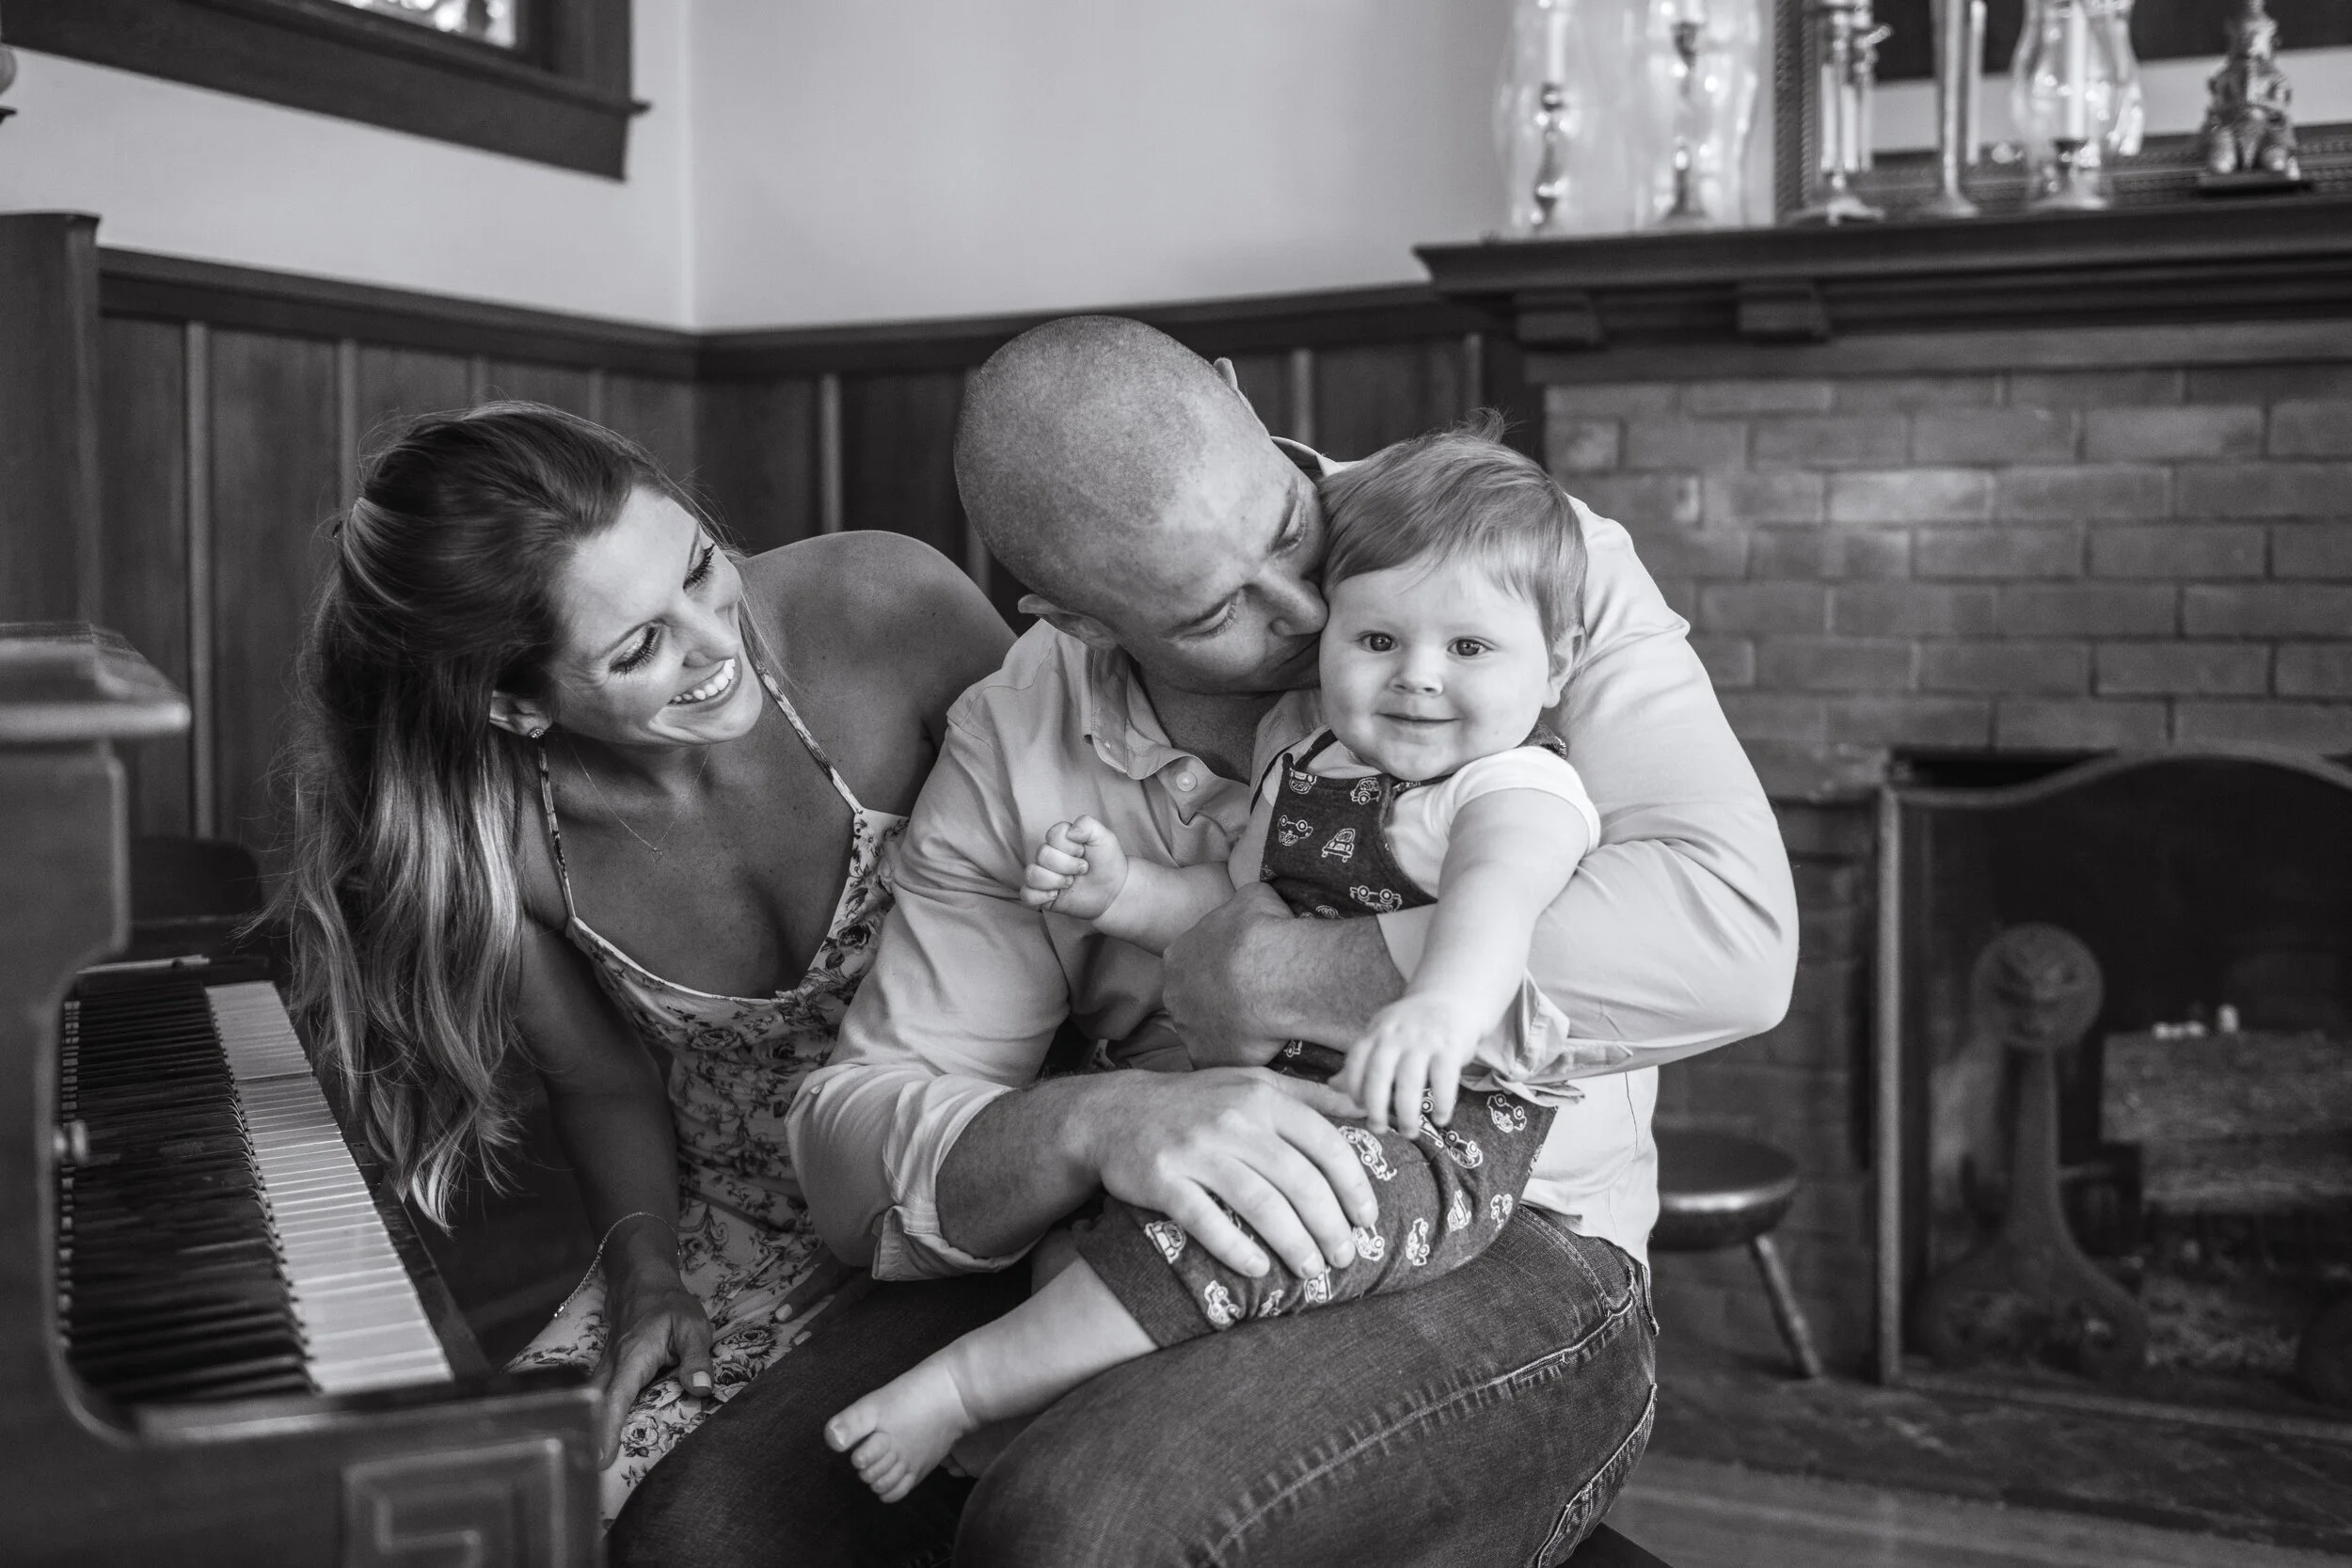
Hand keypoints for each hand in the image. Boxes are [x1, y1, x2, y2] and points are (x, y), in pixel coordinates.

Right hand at [593, 1265, 713, 1467]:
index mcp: (633, 1357)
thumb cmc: (670, 1305)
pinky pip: (596, 1398)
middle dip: (589, 1439)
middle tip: (586, 1477)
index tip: (599, 1460)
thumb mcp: (693, 1326)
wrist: (643, 1282)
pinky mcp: (606, 1372)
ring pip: (591, 1403)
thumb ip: (696, 1358)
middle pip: (595, 1406)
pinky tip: (592, 1439)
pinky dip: (592, 1418)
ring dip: (587, 1430)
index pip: (618, 1398)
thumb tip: (702, 1389)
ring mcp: (606, 1369)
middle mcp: (612, 1366)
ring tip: (586, 1466)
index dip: (608, 1429)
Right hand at [1020, 816, 1128, 920]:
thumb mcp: (1104, 837)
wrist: (1114, 891)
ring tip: (1070, 883)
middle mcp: (1048, 856)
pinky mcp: (1042, 895)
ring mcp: (1044, 876)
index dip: (1070, 846)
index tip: (1084, 853)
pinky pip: (1026, 894)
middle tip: (1083, 870)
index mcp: (1059, 840)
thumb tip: (1069, 832)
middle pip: (1042, 855)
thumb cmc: (1107, 862)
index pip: (1052, 836)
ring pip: (1031, 874)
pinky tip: (1056, 896)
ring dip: (1054, 880)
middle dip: (1067, 865)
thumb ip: (1087, 825)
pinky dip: (1040, 896)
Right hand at [1084, 1067, 1378, 1278]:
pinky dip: (1235, 1248)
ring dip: (1293, 1242)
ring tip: (1312, 1270)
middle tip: (1346, 1256)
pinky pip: (1205, 1220)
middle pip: (1299, 1180)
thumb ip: (1310, 1096)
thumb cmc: (1198, 1103)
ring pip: (1259, 1203)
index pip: (1325, 1143)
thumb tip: (1366, 1108)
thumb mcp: (1253, 1084)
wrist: (1116, 1112)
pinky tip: (1259, 1269)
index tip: (1368, 1218)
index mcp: (1263, 1098)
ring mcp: (1195, 1150)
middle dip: (1330, 1224)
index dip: (1353, 1185)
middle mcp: (1232, 1121)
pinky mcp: (1162, 1179)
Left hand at [1161, 883, 1304, 1066]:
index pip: (1194, 962)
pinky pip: (1219, 1060)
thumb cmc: (1262, 932)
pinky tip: (1259, 1050)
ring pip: (1206, 1031)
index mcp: (1178, 955)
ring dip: (1228, 1029)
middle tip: (1253, 998)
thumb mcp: (1252, 897)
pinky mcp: (1205, 1058)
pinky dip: (1236, 1057)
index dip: (1221, 965)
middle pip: (1194, 999)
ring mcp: (1187, 1029)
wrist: (1275, 976)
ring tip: (1262, 1025)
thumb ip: (1241, 905)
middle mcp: (1174, 993)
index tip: (1244, 968)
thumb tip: (1250, 907)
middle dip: (1218, 1000)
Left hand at [1339, 992, 1485, 1135]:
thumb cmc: (1411, 1026)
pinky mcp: (1450, 1047)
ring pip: (1410, 1081)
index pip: (1356, 1059)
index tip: (1358, 1106)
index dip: (1353, 1085)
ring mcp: (1424, 1040)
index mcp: (1377, 1032)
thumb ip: (1361, 1062)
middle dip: (1375, 1106)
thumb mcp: (1382, 1035)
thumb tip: (1332, 1086)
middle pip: (1378, 1074)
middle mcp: (1397, 1035)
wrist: (1450, 999)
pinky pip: (1444, 1079)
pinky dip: (1442, 1103)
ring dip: (1407, 1112)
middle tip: (1378, 1129)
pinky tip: (1440, 1119)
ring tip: (1409, 1132)